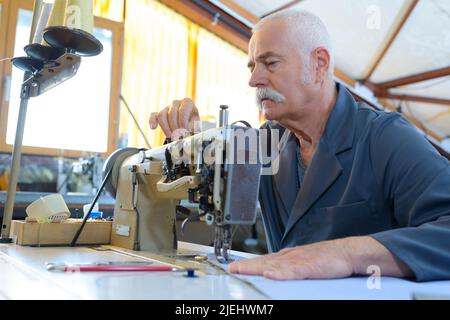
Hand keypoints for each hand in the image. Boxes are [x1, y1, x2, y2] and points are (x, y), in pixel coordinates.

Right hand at [149, 98, 199, 138]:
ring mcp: (167, 108)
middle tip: (178, 136)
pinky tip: (153, 127)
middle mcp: (176, 103)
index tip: (184, 130)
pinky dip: (152, 121)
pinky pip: (153, 116)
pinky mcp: (159, 114)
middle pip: (171, 113)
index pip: (183, 110)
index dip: (183, 121)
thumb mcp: (196, 124)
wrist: (188, 125)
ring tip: (171, 136)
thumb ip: (193, 127)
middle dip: (175, 127)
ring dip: (166, 128)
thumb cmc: (193, 123)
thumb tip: (188, 131)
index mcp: (187, 102)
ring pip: (162, 115)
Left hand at [229, 239, 353, 279]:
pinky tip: (269, 275)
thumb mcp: (303, 261)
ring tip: (241, 270)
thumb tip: (274, 272)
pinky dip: (280, 273)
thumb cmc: (327, 258)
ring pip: (273, 265)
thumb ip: (288, 266)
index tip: (235, 266)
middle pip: (264, 261)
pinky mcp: (308, 267)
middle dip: (246, 265)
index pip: (264, 260)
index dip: (249, 263)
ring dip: (256, 268)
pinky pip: (292, 271)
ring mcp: (298, 261)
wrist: (346, 252)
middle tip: (231, 269)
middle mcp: (290, 256)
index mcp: (288, 256)